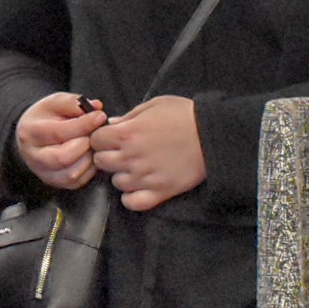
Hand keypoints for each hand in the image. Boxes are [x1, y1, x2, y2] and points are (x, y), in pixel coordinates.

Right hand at [16, 91, 107, 191]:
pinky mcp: (55, 182)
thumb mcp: (55, 102)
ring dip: (89, 158)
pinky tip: (89, 154)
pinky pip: (77, 181)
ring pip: (72, 173)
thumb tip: (96, 107)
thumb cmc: (46, 117)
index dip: (84, 125)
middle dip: (86, 144)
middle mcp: (33, 156)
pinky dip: (89, 169)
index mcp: (30, 132)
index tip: (100, 116)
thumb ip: (74, 102)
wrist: (34, 135)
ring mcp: (43, 173)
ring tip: (92, 143)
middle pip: (63, 158)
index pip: (59, 132)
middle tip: (95, 133)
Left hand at [89, 94, 206, 211]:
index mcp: (127, 133)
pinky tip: (138, 187)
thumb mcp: (154, 105)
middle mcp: (131, 157)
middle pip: (101, 162)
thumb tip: (111, 124)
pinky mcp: (159, 192)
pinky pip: (132, 202)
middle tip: (121, 152)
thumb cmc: (184, 114)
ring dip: (121, 175)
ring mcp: (144, 177)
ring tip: (135, 168)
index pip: (95, 140)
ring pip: (116, 183)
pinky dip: (131, 197)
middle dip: (107, 155)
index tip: (110, 137)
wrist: (213, 134)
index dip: (101, 137)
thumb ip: (129, 115)